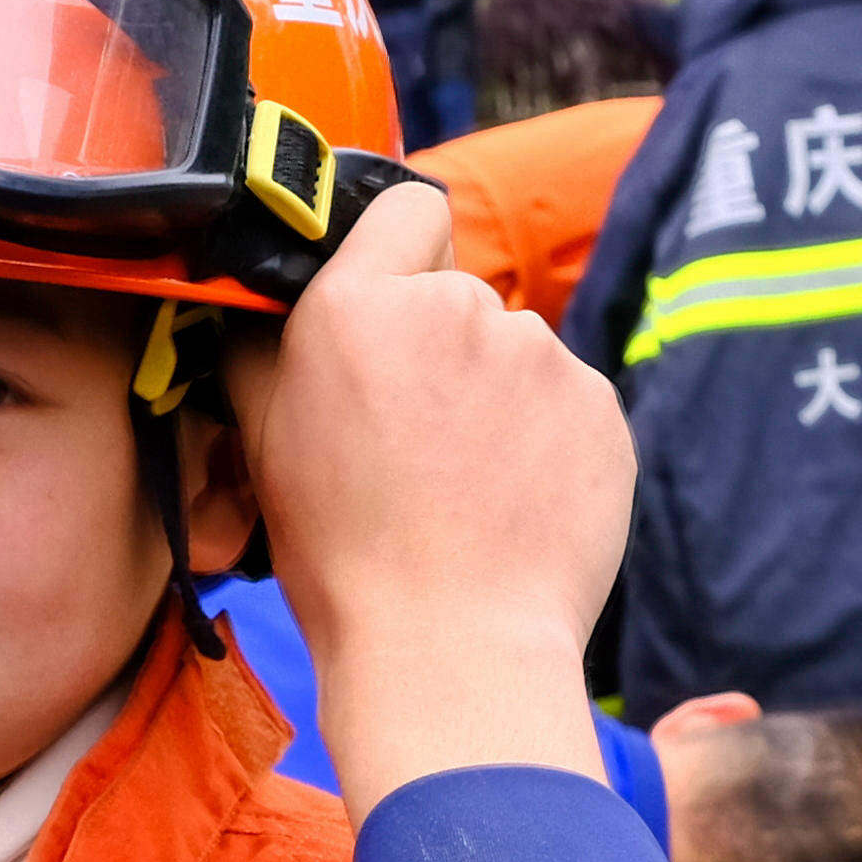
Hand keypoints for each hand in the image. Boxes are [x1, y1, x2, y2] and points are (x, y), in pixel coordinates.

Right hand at [224, 188, 630, 807]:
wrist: (455, 652)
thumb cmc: (345, 561)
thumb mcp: (263, 445)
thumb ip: (261, 347)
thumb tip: (259, 299)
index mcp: (359, 306)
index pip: (407, 209)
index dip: (398, 254)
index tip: (389, 312)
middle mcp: (458, 309)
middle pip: (459, 297)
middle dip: (441, 350)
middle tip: (416, 442)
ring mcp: (541, 356)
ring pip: (516, 355)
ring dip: (497, 399)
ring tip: (469, 487)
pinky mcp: (602, 407)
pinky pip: (568, 404)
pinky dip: (548, 442)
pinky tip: (517, 506)